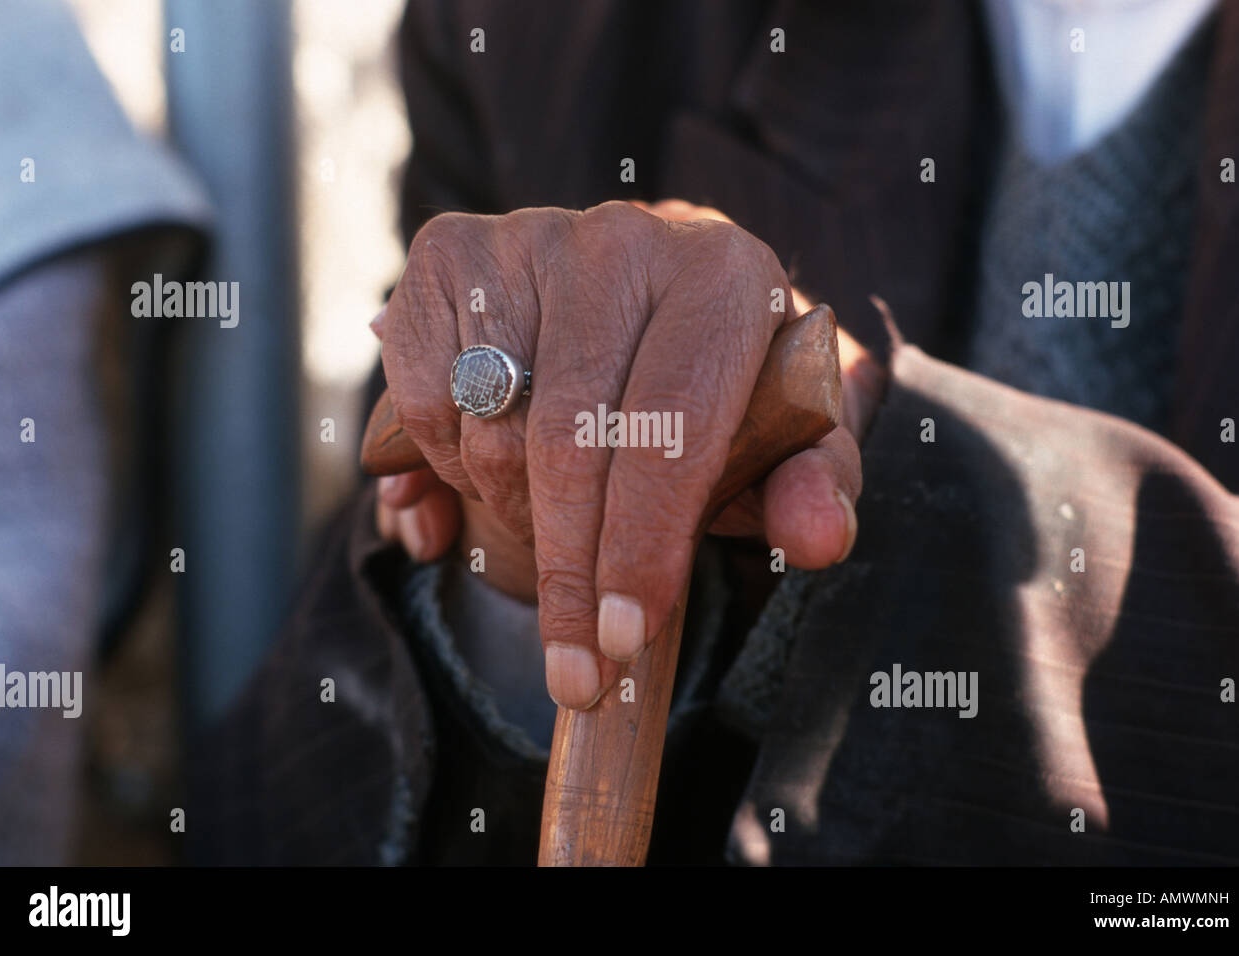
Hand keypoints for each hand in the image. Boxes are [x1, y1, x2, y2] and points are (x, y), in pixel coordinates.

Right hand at [374, 200, 881, 708]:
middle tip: (577, 667)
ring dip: (509, 519)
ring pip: (487, 431)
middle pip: (567, 439)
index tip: (623, 638)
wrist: (658, 303)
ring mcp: (527, 238)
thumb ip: (814, 483)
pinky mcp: (450, 253)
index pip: (671, 426)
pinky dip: (444, 471)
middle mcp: (622, 239)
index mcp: (724, 273)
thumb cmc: (730, 387)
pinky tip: (489, 487)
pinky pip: (423, 403)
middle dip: (568, 572)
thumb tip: (815, 538)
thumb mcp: (793, 438)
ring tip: (556, 542)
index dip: (641, 545)